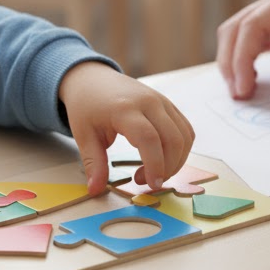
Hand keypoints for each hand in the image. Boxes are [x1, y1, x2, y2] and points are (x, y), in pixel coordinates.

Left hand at [58, 62, 194, 194]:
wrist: (92, 78)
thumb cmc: (87, 106)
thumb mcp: (84, 135)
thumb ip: (93, 163)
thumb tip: (95, 191)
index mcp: (125, 109)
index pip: (149, 138)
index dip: (155, 165)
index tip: (150, 184)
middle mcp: (149, 102)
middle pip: (173, 139)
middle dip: (168, 168)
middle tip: (148, 182)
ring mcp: (162, 101)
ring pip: (184, 135)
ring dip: (176, 160)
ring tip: (154, 172)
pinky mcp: (169, 104)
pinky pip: (185, 129)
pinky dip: (180, 149)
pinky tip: (164, 159)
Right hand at [216, 0, 269, 98]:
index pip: (252, 27)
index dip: (242, 59)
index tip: (245, 90)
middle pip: (237, 26)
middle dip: (231, 62)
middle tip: (238, 95)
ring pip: (240, 31)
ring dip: (234, 62)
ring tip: (242, 92)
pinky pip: (253, 37)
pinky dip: (246, 60)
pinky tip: (254, 83)